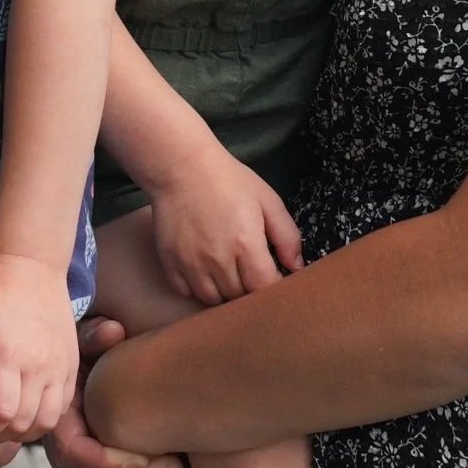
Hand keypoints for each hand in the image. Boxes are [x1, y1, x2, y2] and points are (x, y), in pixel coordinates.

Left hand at [0, 252, 79, 444]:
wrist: (32, 266)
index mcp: (8, 355)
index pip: (1, 414)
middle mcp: (39, 365)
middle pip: (24, 424)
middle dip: (0, 434)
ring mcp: (60, 366)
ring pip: (47, 421)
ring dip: (24, 430)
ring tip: (5, 421)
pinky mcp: (72, 364)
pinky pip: (63, 407)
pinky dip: (45, 417)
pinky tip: (26, 407)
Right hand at [42, 318, 188, 467]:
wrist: (87, 382)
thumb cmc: (91, 360)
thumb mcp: (88, 344)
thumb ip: (97, 337)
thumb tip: (113, 331)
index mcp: (60, 425)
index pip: (75, 456)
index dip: (110, 463)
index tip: (145, 456)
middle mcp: (62, 458)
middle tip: (175, 467)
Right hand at [150, 145, 303, 304]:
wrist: (181, 167)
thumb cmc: (228, 181)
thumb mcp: (267, 200)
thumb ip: (287, 236)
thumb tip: (297, 268)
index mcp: (246, 244)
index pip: (263, 288)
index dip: (270, 286)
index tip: (269, 274)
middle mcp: (218, 260)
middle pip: (239, 296)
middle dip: (248, 288)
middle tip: (248, 269)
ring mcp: (191, 264)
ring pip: (213, 300)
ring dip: (223, 292)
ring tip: (226, 272)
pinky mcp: (170, 263)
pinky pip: (186, 292)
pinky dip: (197, 288)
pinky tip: (203, 271)